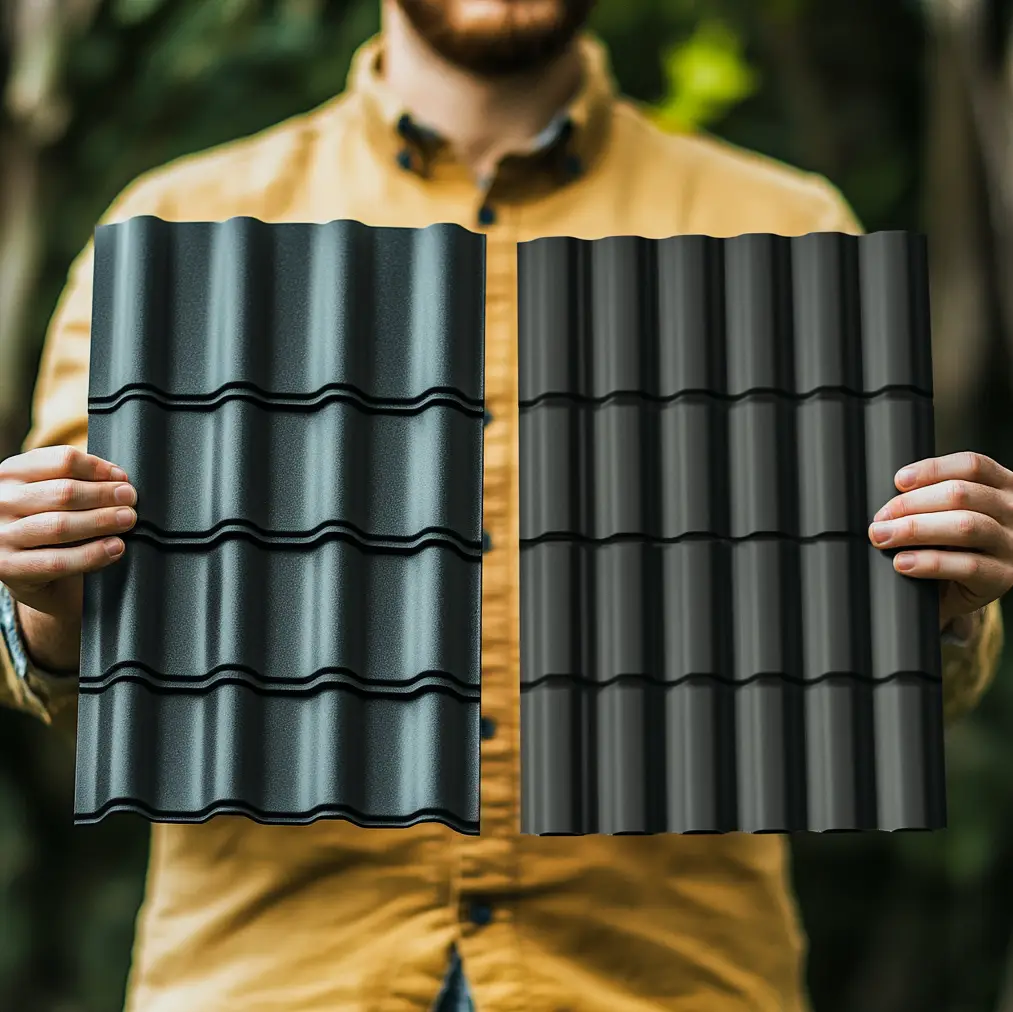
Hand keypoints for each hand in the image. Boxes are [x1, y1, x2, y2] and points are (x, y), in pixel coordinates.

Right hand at [0, 445, 136, 670]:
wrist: (19, 565)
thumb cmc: (41, 519)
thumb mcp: (45, 491)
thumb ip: (73, 479)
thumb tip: (118, 478)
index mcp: (11, 473)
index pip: (59, 461)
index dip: (97, 467)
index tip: (121, 477)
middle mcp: (0, 501)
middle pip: (63, 493)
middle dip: (104, 495)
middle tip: (130, 498)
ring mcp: (1, 535)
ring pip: (60, 526)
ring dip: (102, 522)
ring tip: (127, 519)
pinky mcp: (9, 567)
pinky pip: (58, 561)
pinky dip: (92, 554)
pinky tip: (114, 547)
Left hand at [868, 451, 1012, 631]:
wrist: (963, 592)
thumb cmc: (954, 546)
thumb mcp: (952, 514)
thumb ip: (935, 499)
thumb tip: (892, 498)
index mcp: (1003, 487)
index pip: (972, 466)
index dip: (932, 469)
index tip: (899, 481)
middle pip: (961, 494)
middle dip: (911, 504)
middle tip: (880, 519)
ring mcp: (1011, 545)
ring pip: (964, 526)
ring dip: (914, 530)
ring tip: (883, 537)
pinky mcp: (1003, 576)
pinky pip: (966, 566)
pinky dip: (928, 562)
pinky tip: (904, 562)